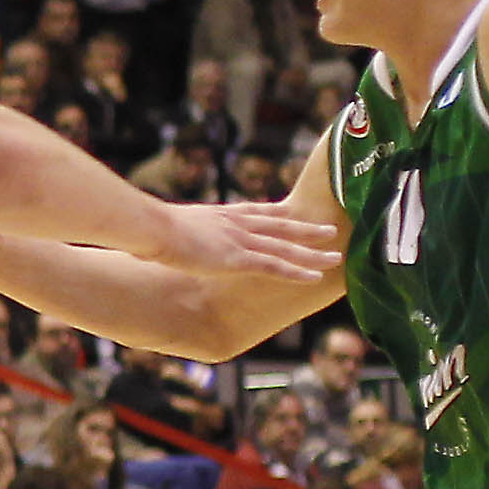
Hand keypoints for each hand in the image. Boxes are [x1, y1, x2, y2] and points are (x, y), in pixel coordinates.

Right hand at [141, 200, 343, 283]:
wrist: (154, 228)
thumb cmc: (152, 228)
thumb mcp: (172, 226)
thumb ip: (179, 232)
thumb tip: (165, 240)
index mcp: (223, 215)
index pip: (258, 212)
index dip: (279, 214)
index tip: (294, 213)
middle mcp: (238, 224)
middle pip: (281, 225)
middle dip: (306, 229)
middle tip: (329, 230)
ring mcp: (241, 241)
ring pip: (286, 247)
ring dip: (312, 252)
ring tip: (335, 256)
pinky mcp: (238, 259)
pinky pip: (275, 266)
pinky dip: (297, 271)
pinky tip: (314, 277)